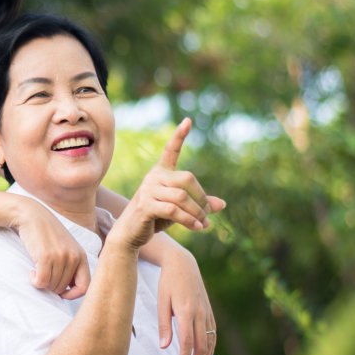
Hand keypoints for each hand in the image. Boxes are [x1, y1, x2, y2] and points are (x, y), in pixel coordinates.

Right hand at [12, 198, 91, 298]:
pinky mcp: (46, 256)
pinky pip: (42, 282)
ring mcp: (60, 256)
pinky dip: (35, 281)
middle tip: (43, 278)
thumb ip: (72, 265)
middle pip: (64, 288)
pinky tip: (32, 272)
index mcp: (82, 255)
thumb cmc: (48, 234)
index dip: (73, 295)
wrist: (32, 216)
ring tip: (37, 272)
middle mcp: (74, 256)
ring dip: (42, 284)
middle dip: (52, 288)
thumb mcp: (67, 247)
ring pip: (52, 286)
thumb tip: (69, 291)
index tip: (62, 293)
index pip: (85, 286)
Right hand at [132, 118, 225, 235]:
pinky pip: (173, 210)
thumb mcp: (180, 210)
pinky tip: (197, 228)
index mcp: (160, 172)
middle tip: (208, 215)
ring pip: (182, 197)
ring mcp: (148, 190)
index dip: (179, 135)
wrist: (131, 233)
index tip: (188, 121)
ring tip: (204, 225)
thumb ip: (199, 205)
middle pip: (187, 179)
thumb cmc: (156, 218)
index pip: (171, 150)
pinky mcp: (145, 205)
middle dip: (201, 199)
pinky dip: (189, 220)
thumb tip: (223, 204)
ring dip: (197, 213)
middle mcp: (153, 177)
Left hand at [158, 252, 216, 354]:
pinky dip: (211, 343)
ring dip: (205, 353)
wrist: (183, 264)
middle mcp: (200, 312)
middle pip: (201, 343)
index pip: (187, 340)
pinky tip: (207, 351)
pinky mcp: (209, 310)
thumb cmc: (168, 283)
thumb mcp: (162, 302)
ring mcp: (206, 311)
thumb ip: (164, 326)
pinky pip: (213, 331)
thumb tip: (164, 346)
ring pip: (210, 338)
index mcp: (186, 311)